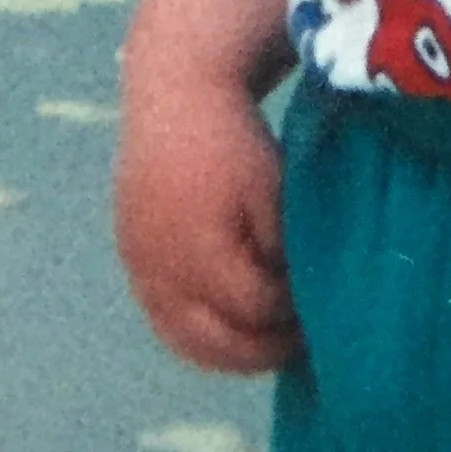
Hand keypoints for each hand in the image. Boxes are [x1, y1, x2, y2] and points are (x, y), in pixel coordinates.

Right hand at [115, 73, 299, 372]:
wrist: (174, 97)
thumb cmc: (235, 142)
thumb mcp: (273, 192)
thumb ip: (283, 251)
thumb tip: (296, 302)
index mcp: (202, 248)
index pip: (255, 308)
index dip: (291, 316)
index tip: (319, 312)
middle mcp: (161, 268)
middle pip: (216, 340)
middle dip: (264, 349)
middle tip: (301, 343)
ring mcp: (140, 268)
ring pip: (185, 340)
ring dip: (230, 354)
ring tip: (267, 345)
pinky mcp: (131, 262)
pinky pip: (161, 320)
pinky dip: (196, 339)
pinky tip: (228, 333)